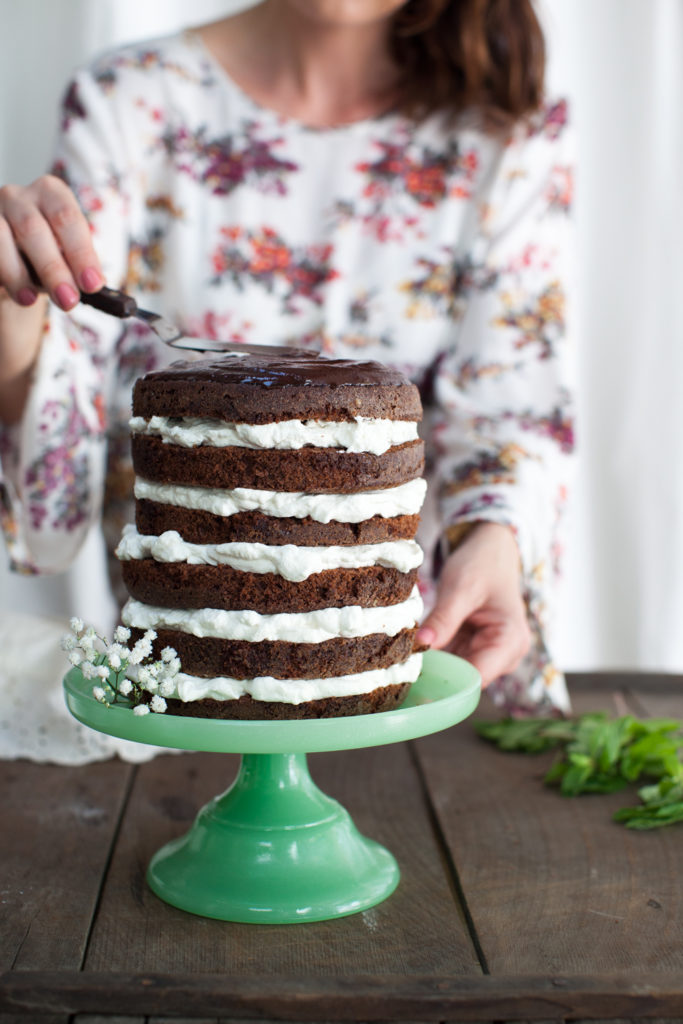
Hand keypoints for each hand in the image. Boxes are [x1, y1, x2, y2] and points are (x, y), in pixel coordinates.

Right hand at [0, 174, 102, 311]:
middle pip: (33, 229)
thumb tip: (94, 283)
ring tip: (30, 299)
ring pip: (1, 237)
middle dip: (53, 269)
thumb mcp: (65, 255)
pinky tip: (14, 292)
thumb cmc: (45, 254)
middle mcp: (19, 196)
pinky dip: (1, 274)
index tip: (92, 284)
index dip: (81, 253)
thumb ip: (77, 265)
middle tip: (68, 300)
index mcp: (51, 193)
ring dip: (18, 274)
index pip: (68, 218)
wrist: (13, 261)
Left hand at [416, 522, 530, 686]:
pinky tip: (417, 646)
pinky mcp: (476, 650)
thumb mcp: (461, 588)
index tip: (415, 673)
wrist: (490, 551)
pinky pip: (453, 661)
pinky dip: (436, 654)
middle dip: (437, 670)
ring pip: (457, 672)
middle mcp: (506, 655)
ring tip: (407, 651)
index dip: (447, 679)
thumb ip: (443, 618)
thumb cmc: (483, 564)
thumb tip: (421, 645)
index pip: (478, 677)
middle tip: (403, 660)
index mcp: (511, 641)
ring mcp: (491, 654)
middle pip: (466, 678)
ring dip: (434, 663)